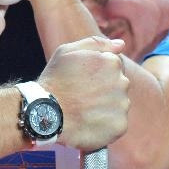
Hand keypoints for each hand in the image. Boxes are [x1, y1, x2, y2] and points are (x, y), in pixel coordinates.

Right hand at [38, 36, 128, 151]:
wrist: (46, 114)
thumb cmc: (54, 80)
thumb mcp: (67, 51)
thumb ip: (96, 43)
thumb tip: (121, 44)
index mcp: (112, 62)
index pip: (115, 66)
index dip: (98, 73)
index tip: (84, 81)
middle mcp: (122, 82)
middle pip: (119, 85)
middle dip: (104, 89)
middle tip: (82, 96)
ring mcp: (122, 105)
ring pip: (119, 104)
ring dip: (106, 106)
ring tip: (84, 110)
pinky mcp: (120, 125)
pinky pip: (117, 123)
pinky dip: (106, 124)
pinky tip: (89, 122)